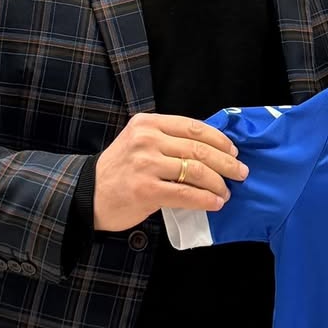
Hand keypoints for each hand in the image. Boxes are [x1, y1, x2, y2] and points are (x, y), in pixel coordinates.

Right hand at [93, 112, 249, 231]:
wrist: (87, 195)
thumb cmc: (120, 170)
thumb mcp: (139, 142)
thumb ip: (168, 140)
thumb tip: (213, 148)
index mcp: (147, 123)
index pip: (193, 127)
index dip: (219, 140)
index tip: (234, 151)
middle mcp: (146, 140)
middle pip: (199, 149)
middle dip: (226, 162)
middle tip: (241, 173)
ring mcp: (145, 165)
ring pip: (196, 171)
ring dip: (218, 183)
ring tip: (226, 192)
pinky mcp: (146, 190)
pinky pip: (186, 194)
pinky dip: (206, 199)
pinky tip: (215, 203)